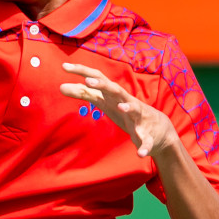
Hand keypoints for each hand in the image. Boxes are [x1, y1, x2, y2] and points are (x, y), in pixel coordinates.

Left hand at [60, 62, 176, 157]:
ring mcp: (137, 116)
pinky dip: (144, 145)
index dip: (82, 71)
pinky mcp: (146, 134)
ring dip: (127, 107)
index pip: (97, 78)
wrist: (156, 128)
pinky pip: (145, 139)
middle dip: (103, 85)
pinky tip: (140, 153)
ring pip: (133, 108)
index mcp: (113, 94)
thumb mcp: (103, 101)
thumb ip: (84, 94)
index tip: (64, 66)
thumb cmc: (124, 110)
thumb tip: (61, 87)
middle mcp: (125, 101)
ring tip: (120, 107)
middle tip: (88, 81)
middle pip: (114, 89)